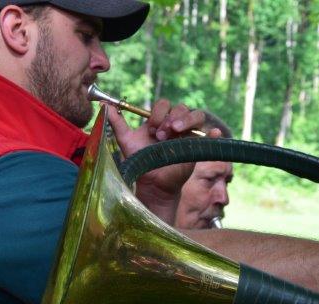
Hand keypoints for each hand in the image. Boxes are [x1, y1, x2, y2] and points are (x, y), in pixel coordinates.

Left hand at [106, 100, 221, 222]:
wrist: (152, 183)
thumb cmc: (140, 161)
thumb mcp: (125, 141)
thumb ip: (117, 123)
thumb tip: (104, 105)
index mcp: (161, 120)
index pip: (164, 105)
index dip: (158, 113)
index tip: (151, 129)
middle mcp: (176, 125)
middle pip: (181, 108)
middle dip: (170, 117)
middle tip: (161, 134)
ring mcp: (189, 135)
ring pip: (197, 116)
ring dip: (187, 120)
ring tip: (176, 131)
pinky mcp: (198, 147)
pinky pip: (211, 136)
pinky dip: (214, 134)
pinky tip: (213, 134)